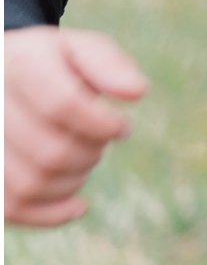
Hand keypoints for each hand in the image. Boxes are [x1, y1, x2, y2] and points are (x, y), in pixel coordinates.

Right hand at [5, 26, 146, 225]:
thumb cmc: (47, 65)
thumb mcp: (76, 49)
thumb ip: (107, 64)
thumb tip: (137, 92)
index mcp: (18, 64)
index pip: (63, 105)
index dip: (103, 124)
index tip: (122, 127)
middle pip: (50, 151)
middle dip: (90, 153)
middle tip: (100, 142)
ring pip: (31, 184)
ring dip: (74, 181)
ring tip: (84, 161)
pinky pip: (10, 208)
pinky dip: (50, 215)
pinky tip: (77, 205)